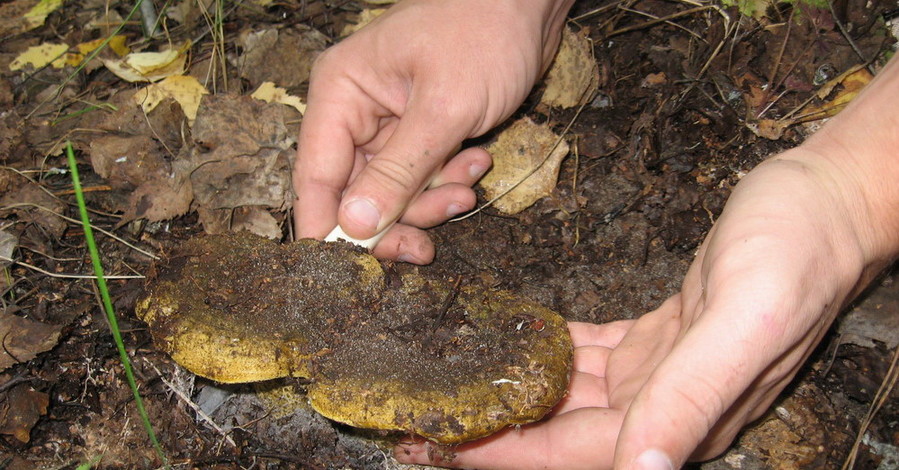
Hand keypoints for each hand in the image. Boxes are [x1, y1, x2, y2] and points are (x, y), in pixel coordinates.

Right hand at [292, 0, 572, 261]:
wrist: (529, 6)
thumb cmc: (483, 36)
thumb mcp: (443, 110)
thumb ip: (398, 171)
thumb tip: (355, 227)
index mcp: (341, 93)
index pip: (315, 174)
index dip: (326, 227)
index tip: (342, 272)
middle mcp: (357, 112)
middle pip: (355, 193)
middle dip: (395, 219)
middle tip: (425, 246)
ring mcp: (390, 124)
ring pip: (393, 192)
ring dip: (430, 200)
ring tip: (469, 182)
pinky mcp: (421, 132)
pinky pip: (422, 176)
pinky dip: (447, 181)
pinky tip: (476, 164)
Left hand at [394, 146, 882, 468]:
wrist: (829, 201)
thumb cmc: (797, 250)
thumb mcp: (747, 315)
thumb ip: (693, 393)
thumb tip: (642, 468)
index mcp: (684, 414)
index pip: (576, 452)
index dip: (508, 453)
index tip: (445, 444)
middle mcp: (669, 405)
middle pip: (564, 433)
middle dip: (498, 429)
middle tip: (429, 417)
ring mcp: (665, 372)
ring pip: (572, 395)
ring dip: (516, 390)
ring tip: (457, 380)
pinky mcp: (663, 337)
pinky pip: (593, 356)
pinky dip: (552, 351)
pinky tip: (519, 341)